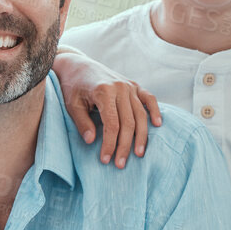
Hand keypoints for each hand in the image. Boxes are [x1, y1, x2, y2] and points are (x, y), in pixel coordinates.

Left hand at [51, 49, 160, 167]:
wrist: (77, 65)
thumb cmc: (72, 87)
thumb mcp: (72, 105)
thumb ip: (82, 123)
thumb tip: (92, 142)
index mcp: (103, 91)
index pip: (112, 124)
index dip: (110, 144)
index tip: (106, 160)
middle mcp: (119, 87)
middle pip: (128, 122)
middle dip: (125, 145)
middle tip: (120, 164)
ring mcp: (129, 85)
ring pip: (140, 114)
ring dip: (141, 136)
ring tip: (139, 154)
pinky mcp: (134, 85)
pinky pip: (149, 98)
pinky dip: (155, 111)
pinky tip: (157, 125)